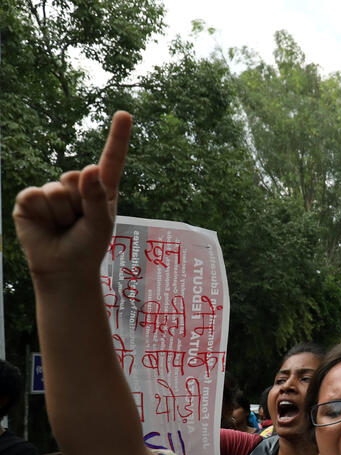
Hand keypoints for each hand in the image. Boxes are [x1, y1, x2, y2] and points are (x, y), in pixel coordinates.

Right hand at [13, 111, 132, 282]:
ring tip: (64, 226)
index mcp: (101, 188)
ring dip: (63, 213)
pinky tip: (46, 225)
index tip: (124, 114)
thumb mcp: (101, 223)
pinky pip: (36, 196)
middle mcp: (76, 185)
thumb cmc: (88, 245)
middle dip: (79, 202)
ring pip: (57, 189)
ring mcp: (51, 191)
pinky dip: (43, 213)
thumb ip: (97, 197)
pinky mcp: (30, 200)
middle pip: (77, 176)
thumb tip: (88, 168)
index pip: (111, 159)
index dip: (117, 136)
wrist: (64, 268)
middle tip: (78, 222)